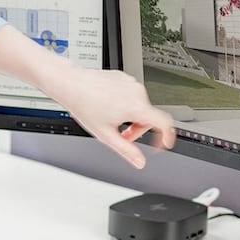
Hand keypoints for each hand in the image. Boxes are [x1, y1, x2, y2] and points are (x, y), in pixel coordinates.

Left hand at [40, 67, 175, 168]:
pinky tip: (107, 105)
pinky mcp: (124, 77)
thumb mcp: (106, 136)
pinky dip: (124, 104)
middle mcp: (137, 92)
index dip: (168, 136)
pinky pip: (131, 95)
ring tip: (110, 119)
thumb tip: (140, 162)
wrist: (72, 84)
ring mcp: (131, 82)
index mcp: (136, 106)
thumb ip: (126, 151)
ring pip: (140, 106)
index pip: (164, 123)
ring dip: (130, 117)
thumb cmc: (85, 106)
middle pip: (148, 117)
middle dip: (137, 129)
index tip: (166, 143)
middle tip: (120, 135)